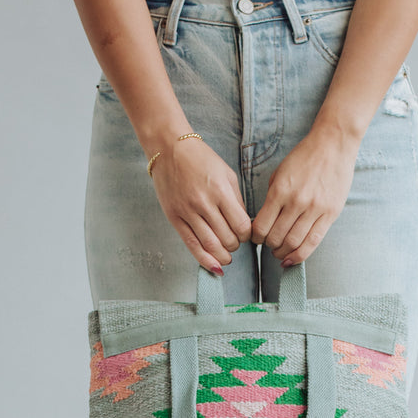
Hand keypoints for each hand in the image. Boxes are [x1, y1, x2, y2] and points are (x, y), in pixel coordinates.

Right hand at [149, 136, 252, 273]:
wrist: (169, 149)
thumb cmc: (201, 160)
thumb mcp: (227, 174)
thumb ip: (236, 201)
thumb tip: (243, 226)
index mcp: (220, 191)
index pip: (241, 226)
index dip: (247, 235)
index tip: (245, 233)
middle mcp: (203, 203)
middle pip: (227, 238)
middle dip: (236, 245)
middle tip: (235, 241)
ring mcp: (187, 212)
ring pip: (211, 245)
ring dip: (223, 255)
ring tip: (227, 256)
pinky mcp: (175, 218)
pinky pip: (192, 245)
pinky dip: (205, 260)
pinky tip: (215, 267)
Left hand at [250, 128, 359, 264]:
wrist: (333, 145)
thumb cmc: (304, 158)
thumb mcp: (280, 173)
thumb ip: (271, 198)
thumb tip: (262, 223)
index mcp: (280, 191)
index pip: (261, 226)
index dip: (255, 237)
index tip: (256, 238)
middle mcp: (296, 202)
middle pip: (276, 237)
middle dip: (268, 246)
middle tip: (268, 246)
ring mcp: (315, 209)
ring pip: (293, 243)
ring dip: (282, 253)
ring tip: (279, 253)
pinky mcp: (330, 214)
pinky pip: (313, 242)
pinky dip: (299, 255)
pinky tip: (291, 260)